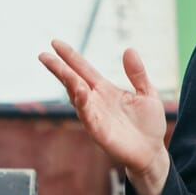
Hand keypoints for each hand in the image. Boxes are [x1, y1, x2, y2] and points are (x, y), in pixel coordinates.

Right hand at [38, 39, 169, 194]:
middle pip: (73, 81)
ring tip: (60, 68)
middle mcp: (96, 101)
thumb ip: (137, 73)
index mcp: (106, 90)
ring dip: (68, 83)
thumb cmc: (149, 124)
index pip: (84, 70)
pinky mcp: (98, 131)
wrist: (152, 151)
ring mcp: (95, 116)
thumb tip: (129, 49)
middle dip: (59, 68)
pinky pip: (87, 116)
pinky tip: (79, 91)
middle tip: (43, 55)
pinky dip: (82, 104)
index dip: (71, 57)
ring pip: (76, 97)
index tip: (56, 43)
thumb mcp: (147, 93)